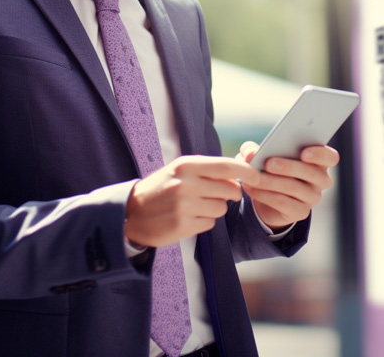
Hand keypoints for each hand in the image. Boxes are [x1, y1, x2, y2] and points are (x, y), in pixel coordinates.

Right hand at [124, 155, 260, 246]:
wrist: (132, 212)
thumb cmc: (160, 187)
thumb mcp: (178, 170)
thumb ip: (205, 170)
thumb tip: (236, 173)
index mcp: (185, 165)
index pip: (225, 165)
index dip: (246, 171)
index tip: (258, 176)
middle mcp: (186, 183)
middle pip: (230, 189)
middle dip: (231, 193)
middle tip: (220, 193)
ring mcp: (184, 206)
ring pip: (221, 208)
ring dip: (215, 208)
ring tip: (196, 205)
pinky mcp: (183, 225)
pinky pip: (210, 223)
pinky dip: (204, 221)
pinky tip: (189, 217)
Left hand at [239, 142, 338, 231]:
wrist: (263, 196)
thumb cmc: (265, 168)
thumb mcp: (257, 155)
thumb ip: (252, 149)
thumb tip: (250, 154)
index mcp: (316, 160)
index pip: (330, 157)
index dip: (320, 154)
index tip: (304, 152)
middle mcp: (319, 179)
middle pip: (312, 172)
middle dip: (289, 167)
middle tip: (268, 163)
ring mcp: (312, 198)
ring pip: (295, 188)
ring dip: (271, 182)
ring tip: (253, 177)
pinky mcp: (300, 212)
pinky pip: (283, 203)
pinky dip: (264, 195)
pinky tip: (250, 188)